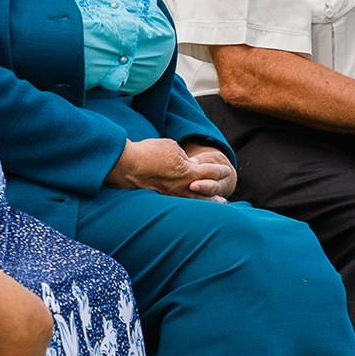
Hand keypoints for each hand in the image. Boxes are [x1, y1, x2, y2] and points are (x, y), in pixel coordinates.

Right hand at [107, 136, 232, 197]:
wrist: (126, 165)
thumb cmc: (148, 152)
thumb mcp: (171, 147)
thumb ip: (183, 157)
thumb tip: (186, 164)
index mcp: (189, 172)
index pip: (211, 172)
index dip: (220, 171)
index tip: (227, 171)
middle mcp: (183, 187)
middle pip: (206, 193)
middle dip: (215, 196)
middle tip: (224, 201)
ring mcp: (172, 196)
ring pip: (193, 202)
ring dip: (204, 205)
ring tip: (209, 208)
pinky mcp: (161, 199)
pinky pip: (179, 204)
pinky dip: (187, 206)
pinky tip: (188, 207)